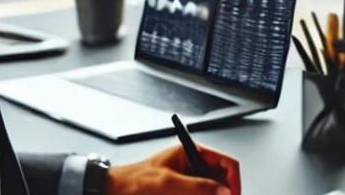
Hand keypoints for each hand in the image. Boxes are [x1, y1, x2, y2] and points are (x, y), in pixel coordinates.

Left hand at [105, 144, 240, 194]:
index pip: (225, 163)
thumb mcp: (168, 183)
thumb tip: (224, 191)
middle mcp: (191, 168)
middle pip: (219, 183)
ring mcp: (185, 185)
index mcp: (190, 153)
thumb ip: (199, 187)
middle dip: (220, 194)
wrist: (111, 193)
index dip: (233, 181)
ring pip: (209, 194)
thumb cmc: (131, 181)